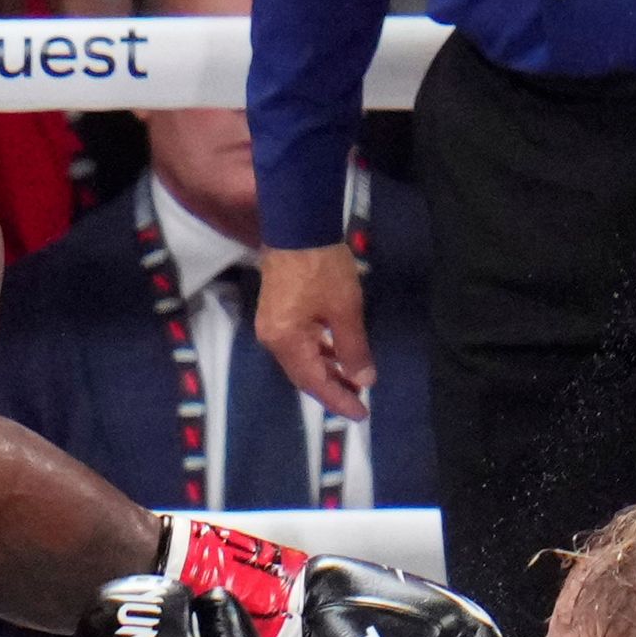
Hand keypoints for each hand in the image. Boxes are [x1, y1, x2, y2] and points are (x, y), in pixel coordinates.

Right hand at [252, 242, 375, 420]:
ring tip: (354, 378)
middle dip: (333, 388)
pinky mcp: (277, 311)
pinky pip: (299, 343)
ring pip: (302, 359)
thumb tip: (364, 380)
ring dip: (328, 369)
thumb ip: (353, 349)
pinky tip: (337, 352)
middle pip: (304, 375)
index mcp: (286, 341)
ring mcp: (272, 324)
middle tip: (360, 400)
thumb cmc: (321, 267)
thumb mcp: (345, 310)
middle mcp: (273, 339)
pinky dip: (319, 351)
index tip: (361, 413)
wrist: (297, 223)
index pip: (315, 383)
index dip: (339, 400)